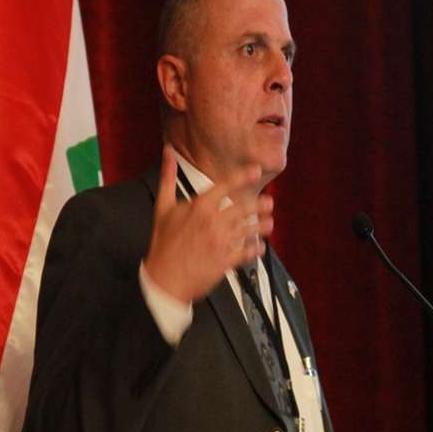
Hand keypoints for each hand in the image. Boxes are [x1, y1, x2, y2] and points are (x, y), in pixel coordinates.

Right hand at [143, 145, 274, 302]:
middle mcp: (214, 222)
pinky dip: (255, 250)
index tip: (256, 170)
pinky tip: (260, 247)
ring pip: (249, 230)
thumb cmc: (163, 243)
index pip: (226, 186)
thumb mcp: (162, 207)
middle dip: (260, 204)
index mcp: (199, 207)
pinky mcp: (226, 261)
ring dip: (262, 226)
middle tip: (269, 202)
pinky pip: (246, 253)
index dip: (243, 177)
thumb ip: (167, 177)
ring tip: (270, 223)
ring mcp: (221, 242)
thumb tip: (168, 153)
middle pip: (244, 208)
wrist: (163, 278)